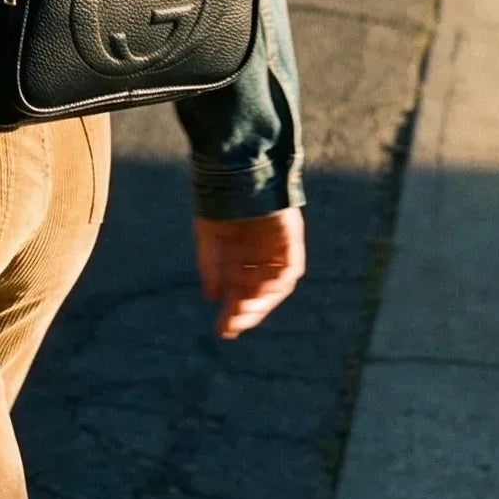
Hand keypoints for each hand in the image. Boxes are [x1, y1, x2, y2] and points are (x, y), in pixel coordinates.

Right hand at [194, 209, 304, 339]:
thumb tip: (212, 297)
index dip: (233, 310)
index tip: (222, 329)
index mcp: (240, 253)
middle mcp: (260, 253)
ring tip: (243, 313)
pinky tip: (260, 292)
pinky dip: (275, 283)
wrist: (236, 169)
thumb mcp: (208, 236)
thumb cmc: (219, 200)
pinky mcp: (290, 239)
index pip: (240, 289)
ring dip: (260, 302)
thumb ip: (210, 266)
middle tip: (231, 327)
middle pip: (257, 291)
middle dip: (245, 311)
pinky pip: (288, 268)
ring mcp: (277, 247)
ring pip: (273, 284)